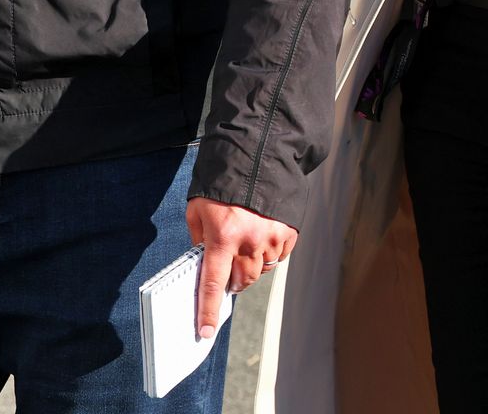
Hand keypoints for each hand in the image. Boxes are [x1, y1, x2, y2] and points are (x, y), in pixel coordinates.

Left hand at [185, 197, 296, 339]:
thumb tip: (204, 259)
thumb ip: (199, 237)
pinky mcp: (289, 231)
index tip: (205, 332)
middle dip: (233, 280)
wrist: (259, 155)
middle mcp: (249, 241)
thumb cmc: (223, 183)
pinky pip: (278, 256)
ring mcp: (272, 237)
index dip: (208, 311)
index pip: (214, 283)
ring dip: (251, 265)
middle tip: (228, 267)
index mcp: (223, 236)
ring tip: (246, 242)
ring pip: (261, 270)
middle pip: (242, 281)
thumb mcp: (198, 208)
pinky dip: (269, 253)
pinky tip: (262, 235)